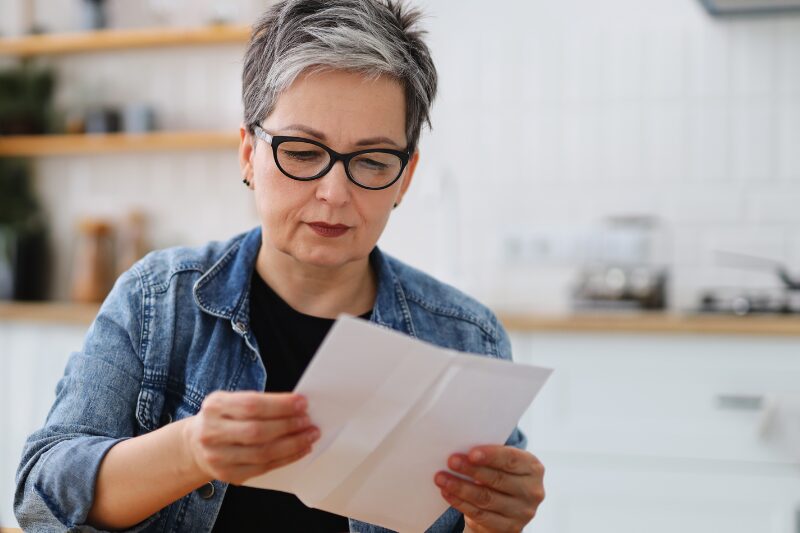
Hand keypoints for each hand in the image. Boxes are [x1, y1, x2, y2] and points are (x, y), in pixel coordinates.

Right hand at [183, 390, 319, 484]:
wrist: (195, 445)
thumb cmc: (223, 418)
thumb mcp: (231, 401)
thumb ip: (259, 403)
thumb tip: (297, 406)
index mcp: (215, 406)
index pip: (252, 405)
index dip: (281, 405)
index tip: (302, 403)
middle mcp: (212, 432)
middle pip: (258, 431)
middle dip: (289, 426)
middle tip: (308, 421)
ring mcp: (218, 456)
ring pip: (263, 453)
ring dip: (293, 444)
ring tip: (309, 435)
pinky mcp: (228, 474)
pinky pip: (263, 468)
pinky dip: (286, 458)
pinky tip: (300, 450)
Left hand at [434, 446, 544, 532]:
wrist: (510, 505)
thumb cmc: (502, 474)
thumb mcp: (504, 462)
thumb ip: (490, 456)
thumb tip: (462, 449)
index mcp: (533, 468)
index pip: (511, 460)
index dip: (491, 456)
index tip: (471, 453)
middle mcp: (532, 491)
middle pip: (498, 479)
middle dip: (471, 470)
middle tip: (451, 462)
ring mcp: (523, 512)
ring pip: (486, 498)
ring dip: (461, 487)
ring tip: (442, 478)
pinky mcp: (510, 527)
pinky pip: (481, 515)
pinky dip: (461, 503)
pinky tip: (448, 494)